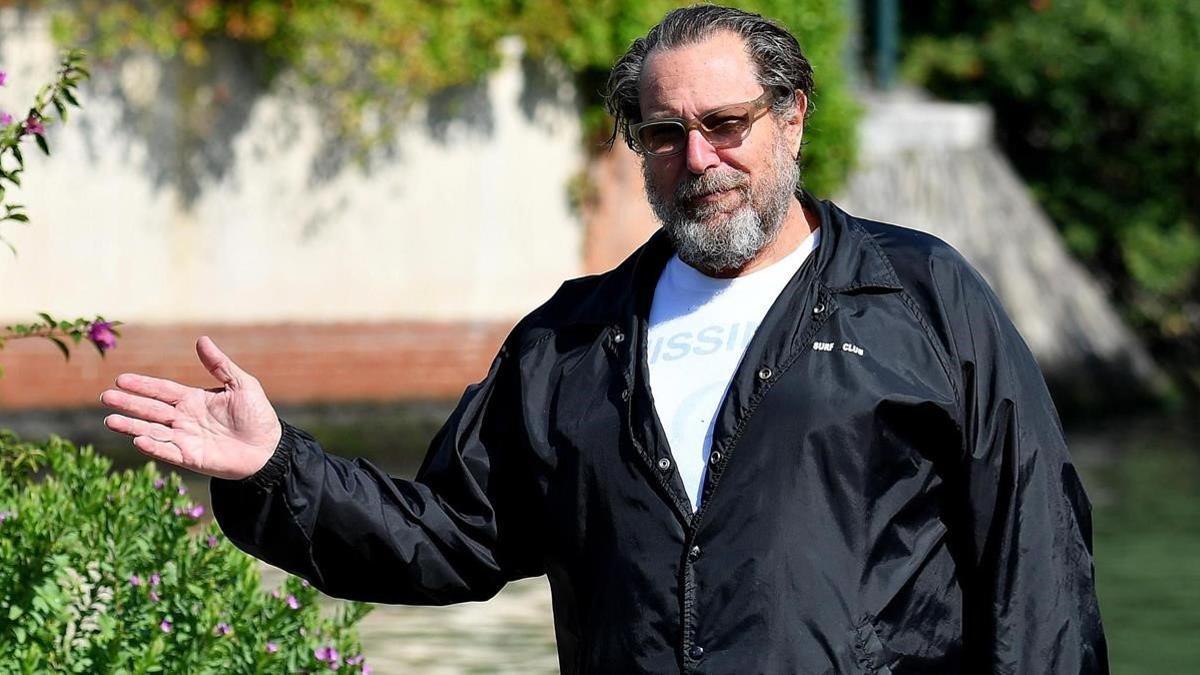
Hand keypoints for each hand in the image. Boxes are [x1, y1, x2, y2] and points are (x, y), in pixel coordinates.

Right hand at [101, 336, 282, 479]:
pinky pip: (168, 451)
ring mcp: (185, 439)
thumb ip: (220, 365)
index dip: (142, 385)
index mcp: (193, 399)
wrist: (269, 448)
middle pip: (151, 409)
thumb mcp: (241, 384)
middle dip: (128, 403)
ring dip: (131, 426)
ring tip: (110, 420)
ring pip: (152, 430)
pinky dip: (153, 446)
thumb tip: (201, 339)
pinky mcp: (191, 458)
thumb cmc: (258, 415)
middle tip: (106, 397)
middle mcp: (184, 418)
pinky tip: (138, 439)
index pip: (162, 390)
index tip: (121, 379)